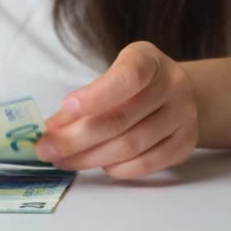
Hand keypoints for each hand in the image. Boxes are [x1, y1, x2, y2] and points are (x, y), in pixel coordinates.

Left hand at [36, 41, 197, 178]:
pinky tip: (97, 166)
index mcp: (148, 61)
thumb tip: (49, 130)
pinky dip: (117, 169)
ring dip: (89, 158)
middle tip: (45, 149)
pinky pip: (148, 164)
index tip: (64, 108)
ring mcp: (183, 116)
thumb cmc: (132, 84)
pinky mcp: (185, 144)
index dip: (95, 96)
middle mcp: (172, 86)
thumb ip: (81, 100)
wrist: (177, 92)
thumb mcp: (108, 77)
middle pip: (121, 119)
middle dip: (75, 138)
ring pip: (131, 146)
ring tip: (62, 160)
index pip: (127, 78)